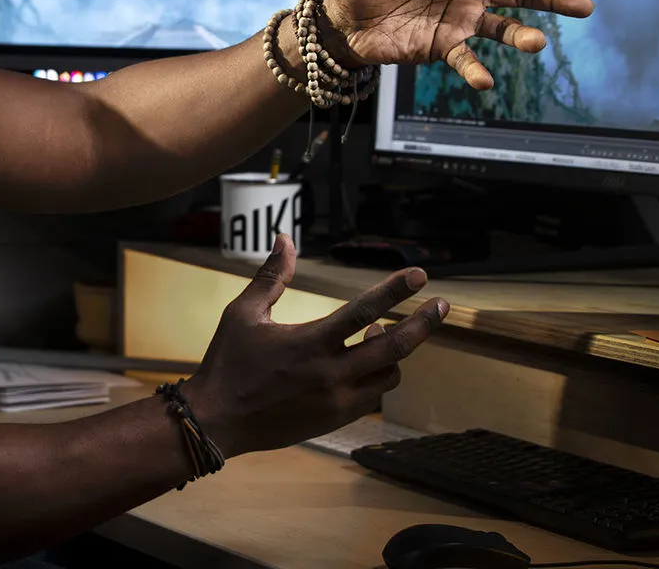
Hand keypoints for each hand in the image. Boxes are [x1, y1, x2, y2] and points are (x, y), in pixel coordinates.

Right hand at [181, 235, 446, 456]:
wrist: (216, 420)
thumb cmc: (227, 362)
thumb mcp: (243, 312)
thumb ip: (272, 276)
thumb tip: (285, 239)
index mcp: (310, 342)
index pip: (364, 311)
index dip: (395, 291)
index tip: (420, 275)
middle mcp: (330, 373)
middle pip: (393, 347)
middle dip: (422, 324)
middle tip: (441, 306)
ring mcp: (336, 400)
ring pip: (388, 375)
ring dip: (393, 353)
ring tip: (380, 334)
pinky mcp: (335, 419)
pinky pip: (372, 396)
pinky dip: (376, 376)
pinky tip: (363, 363)